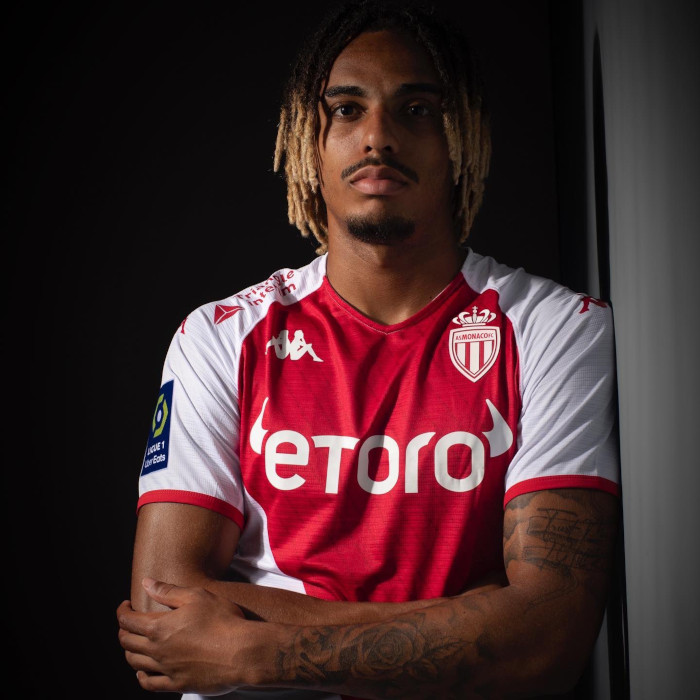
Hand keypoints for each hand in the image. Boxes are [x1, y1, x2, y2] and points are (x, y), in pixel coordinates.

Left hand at [117, 578, 252, 694]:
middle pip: (127, 642)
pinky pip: (149, 684)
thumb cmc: (222, 620)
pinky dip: (141, 677)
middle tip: (129, 622)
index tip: (125, 605)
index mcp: (159, 627)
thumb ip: (168, 591)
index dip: (122, 611)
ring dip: (130, 651)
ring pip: (135, 663)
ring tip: (135, 643)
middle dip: (124, 630)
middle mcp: (157, 650)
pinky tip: (143, 672)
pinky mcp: (177, 684)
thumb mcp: (196, 596)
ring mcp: (166, 669)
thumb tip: (146, 583)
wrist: (241, 652)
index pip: (128, 621)